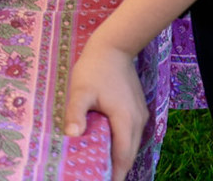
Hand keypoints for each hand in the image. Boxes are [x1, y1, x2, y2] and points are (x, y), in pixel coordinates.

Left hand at [62, 32, 147, 180]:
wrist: (113, 46)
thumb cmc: (94, 68)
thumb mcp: (80, 90)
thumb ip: (76, 113)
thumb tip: (72, 136)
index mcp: (125, 120)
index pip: (123, 157)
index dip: (116, 174)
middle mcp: (137, 120)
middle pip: (129, 154)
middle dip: (117, 169)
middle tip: (100, 177)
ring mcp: (140, 114)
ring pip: (132, 144)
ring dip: (121, 157)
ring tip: (104, 167)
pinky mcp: (138, 108)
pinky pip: (132, 134)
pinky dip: (123, 144)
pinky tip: (110, 145)